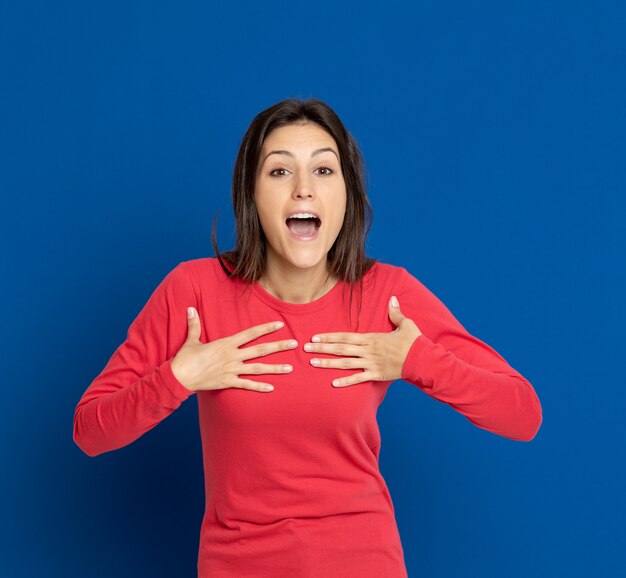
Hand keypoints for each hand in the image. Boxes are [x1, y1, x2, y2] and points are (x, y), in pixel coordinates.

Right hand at [171, 307, 296, 392]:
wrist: (179, 377)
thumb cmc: (185, 358)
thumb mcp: (191, 339)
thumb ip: (195, 324)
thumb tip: (190, 308)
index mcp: (226, 343)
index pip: (250, 333)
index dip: (266, 328)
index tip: (280, 324)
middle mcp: (232, 356)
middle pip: (260, 350)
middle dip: (278, 346)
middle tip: (295, 344)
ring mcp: (232, 370)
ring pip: (258, 368)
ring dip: (275, 368)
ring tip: (291, 368)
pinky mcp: (228, 382)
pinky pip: (247, 385)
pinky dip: (259, 387)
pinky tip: (272, 388)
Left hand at [304, 296, 421, 387]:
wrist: (423, 360)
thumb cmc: (414, 342)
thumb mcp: (405, 324)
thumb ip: (395, 312)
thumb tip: (392, 298)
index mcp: (372, 337)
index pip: (346, 336)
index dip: (329, 336)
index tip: (315, 336)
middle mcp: (368, 350)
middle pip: (341, 348)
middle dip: (322, 347)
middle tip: (305, 347)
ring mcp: (371, 363)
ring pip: (345, 363)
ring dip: (328, 363)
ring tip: (313, 362)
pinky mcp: (376, 375)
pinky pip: (358, 378)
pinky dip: (345, 381)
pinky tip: (333, 383)